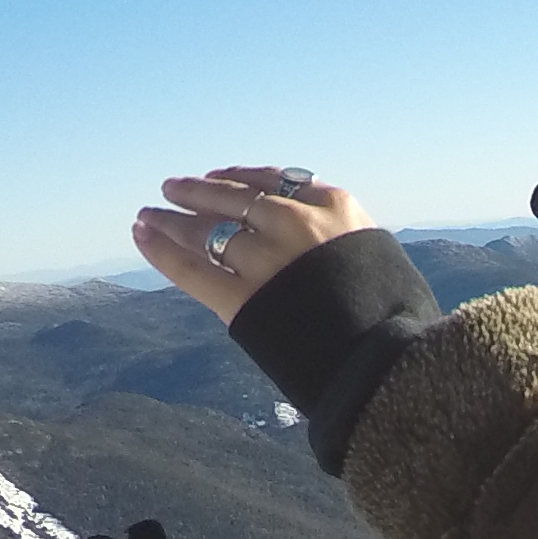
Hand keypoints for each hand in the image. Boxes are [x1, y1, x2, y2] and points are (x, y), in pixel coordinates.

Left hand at [132, 168, 376, 324]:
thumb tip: (329, 241)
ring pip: (207, 229)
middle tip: (173, 188)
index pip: (275, 181)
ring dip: (172, 219)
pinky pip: (192, 267)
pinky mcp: (242, 297)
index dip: (241, 177)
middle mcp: (295, 223)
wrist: (388, 361)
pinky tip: (141, 234)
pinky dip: (161, 249)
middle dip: (199, 192)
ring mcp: (266, 259)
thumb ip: (345, 240)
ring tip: (148, 214)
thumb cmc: (396, 317)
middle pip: (235, 198)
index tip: (220, 178)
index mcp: (334, 207)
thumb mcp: (381, 258)